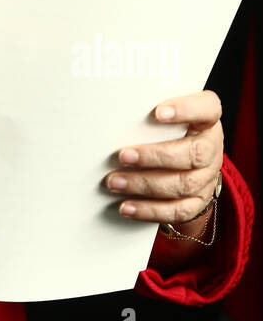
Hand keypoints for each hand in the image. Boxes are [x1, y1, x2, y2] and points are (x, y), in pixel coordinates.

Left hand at [104, 91, 222, 226]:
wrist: (190, 162)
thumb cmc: (170, 129)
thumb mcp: (167, 116)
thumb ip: (149, 114)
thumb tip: (109, 115)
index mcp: (206, 119)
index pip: (207, 109)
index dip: (185, 110)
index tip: (158, 112)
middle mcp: (212, 147)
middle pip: (193, 154)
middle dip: (154, 156)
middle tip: (123, 156)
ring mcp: (208, 177)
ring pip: (182, 184)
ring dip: (144, 185)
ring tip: (115, 182)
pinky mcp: (199, 201)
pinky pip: (178, 211)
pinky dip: (149, 210)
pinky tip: (127, 207)